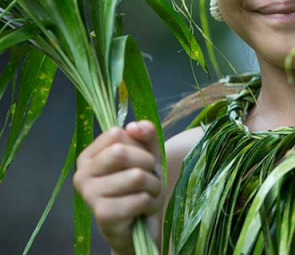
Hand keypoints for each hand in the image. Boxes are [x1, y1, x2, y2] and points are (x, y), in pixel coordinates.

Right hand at [73, 121, 163, 254]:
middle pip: (122, 153)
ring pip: (136, 176)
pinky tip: (143, 210)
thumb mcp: (147, 155)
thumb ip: (145, 135)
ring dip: (153, 185)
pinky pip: (140, 198)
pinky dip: (150, 203)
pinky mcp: (103, 214)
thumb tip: (134, 125)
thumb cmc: (141, 187)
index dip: (139, 145)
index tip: (141, 159)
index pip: (117, 134)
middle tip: (149, 177)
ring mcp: (89, 195)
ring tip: (148, 194)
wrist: (141, 227)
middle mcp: (82, 174)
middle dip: (147, 164)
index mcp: (89, 156)